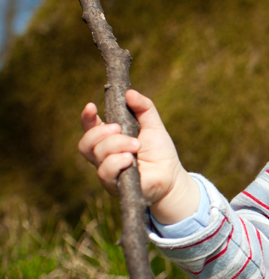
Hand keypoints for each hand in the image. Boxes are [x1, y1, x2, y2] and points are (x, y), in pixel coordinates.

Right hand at [78, 89, 199, 223]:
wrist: (172, 176)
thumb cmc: (159, 151)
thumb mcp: (153, 125)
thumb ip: (143, 108)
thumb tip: (129, 92)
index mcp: (109, 139)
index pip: (89, 127)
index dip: (87, 117)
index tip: (91, 106)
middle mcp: (103, 156)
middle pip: (86, 143)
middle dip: (101, 133)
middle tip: (120, 129)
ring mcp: (107, 171)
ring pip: (96, 156)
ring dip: (114, 146)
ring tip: (135, 145)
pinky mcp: (115, 185)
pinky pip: (105, 173)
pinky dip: (115, 163)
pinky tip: (128, 159)